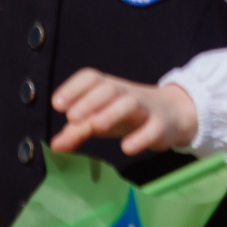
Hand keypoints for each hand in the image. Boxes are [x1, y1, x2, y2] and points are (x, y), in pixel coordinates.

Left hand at [48, 69, 199, 155]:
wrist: (172, 112)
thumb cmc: (126, 115)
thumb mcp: (99, 119)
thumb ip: (77, 131)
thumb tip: (55, 146)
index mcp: (108, 88)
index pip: (91, 78)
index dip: (73, 88)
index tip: (58, 104)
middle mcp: (125, 94)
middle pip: (108, 89)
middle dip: (89, 101)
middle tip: (73, 118)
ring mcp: (144, 108)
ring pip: (130, 104)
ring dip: (112, 113)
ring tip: (97, 126)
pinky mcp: (160, 126)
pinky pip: (152, 128)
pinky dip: (140, 137)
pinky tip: (127, 147)